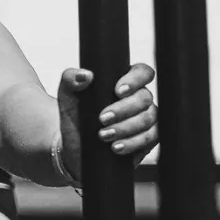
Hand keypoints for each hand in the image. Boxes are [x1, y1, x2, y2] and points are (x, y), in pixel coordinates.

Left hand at [56, 61, 157, 182]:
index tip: (117, 91)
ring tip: (103, 135)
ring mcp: (147, 118)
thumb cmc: (76, 116)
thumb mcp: (67, 96)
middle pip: (145, 97)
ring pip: (148, 118)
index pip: (142, 72)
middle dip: (123, 109)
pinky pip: (151, 138)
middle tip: (102, 119)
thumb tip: (86, 75)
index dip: (135, 79)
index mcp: (125, 81)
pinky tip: (116, 147)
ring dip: (125, 128)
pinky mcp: (149, 138)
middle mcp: (140, 98)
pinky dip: (133, 143)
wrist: (75, 146)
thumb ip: (70, 79)